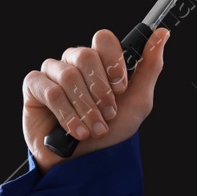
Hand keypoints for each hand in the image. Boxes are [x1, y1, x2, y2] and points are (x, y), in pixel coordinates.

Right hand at [22, 27, 169, 172]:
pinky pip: (49, 91)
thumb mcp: (138, 102)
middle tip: (109, 113)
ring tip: (95, 128)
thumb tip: (162, 34)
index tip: (121, 87)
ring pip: (68, 75)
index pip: (103, 40)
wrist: (87, 161)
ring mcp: (53, 73)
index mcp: (100, 61)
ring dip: (86, 107)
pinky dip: (66, 114)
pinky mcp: (34, 87)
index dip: (113, 62)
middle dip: (100, 90)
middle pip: (84, 55)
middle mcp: (75, 62)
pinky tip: (76, 131)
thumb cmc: (111, 130)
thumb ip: (150, 67)